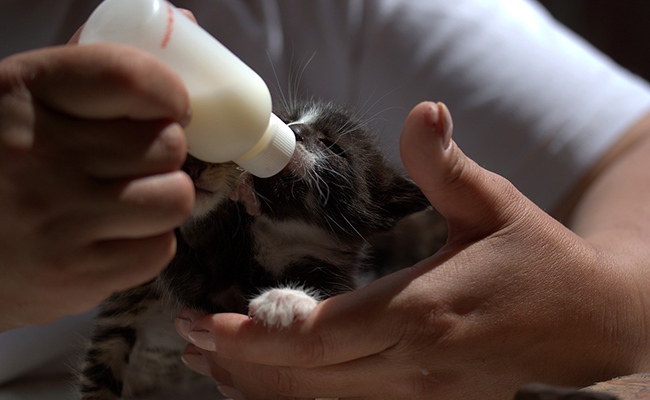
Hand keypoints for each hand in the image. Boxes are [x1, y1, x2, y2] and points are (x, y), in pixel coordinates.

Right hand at [0, 43, 193, 330]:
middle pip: (167, 144)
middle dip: (162, 153)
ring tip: (127, 200)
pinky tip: (112, 237)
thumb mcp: (18, 104)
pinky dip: (146, 243)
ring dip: (162, 197)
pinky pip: (160, 249)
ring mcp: (57, 220)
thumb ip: (90, 69)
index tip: (172, 108)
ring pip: (175, 197)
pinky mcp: (74, 276)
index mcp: (20, 94)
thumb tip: (186, 25)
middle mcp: (37, 155)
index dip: (169, 93)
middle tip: (134, 163)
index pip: (128, 77)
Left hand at [176, 102, 648, 398]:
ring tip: (211, 363)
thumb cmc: (539, 262)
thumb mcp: (498, 206)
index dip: (255, 335)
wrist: (592, 327)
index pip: (320, 334)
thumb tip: (422, 111)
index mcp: (423, 311)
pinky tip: (268, 387)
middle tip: (189, 334)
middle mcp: (414, 364)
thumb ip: (449, 167)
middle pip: (308, 376)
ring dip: (260, 386)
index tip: (206, 320)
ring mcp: (421, 398)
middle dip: (240, 360)